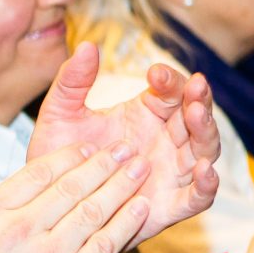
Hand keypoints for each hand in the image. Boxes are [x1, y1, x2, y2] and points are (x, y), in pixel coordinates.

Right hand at [0, 139, 149, 252]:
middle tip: (123, 148)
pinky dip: (127, 223)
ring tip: (139, 170)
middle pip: (72, 186)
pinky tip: (141, 208)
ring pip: (94, 210)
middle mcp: (20, 230)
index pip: (38, 173)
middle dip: (103, 163)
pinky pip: (106, 244)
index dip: (69, 156)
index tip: (87, 149)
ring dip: (121, 186)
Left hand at [29, 43, 219, 245]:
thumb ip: (72, 82)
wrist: (46, 204)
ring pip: (203, 150)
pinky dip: (207, 186)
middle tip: (195, 85)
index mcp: (146, 115)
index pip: (170, 92)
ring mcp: (170, 173)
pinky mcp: (168, 207)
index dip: (169, 81)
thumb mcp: (59, 115)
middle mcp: (164, 142)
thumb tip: (87, 46)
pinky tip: (205, 171)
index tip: (154, 73)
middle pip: (195, 117)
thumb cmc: (57, 158)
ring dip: (205, 131)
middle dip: (197, 100)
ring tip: (196, 115)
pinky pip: (198, 198)